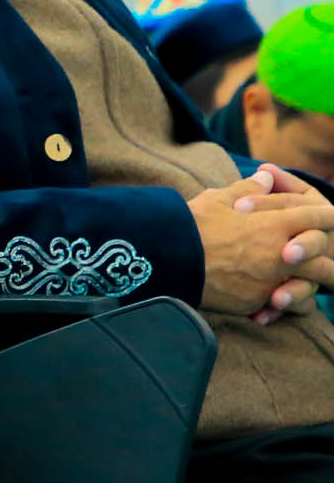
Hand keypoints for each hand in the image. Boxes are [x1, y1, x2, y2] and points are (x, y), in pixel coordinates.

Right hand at [190, 170, 333, 319]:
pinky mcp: (254, 301)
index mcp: (275, 224)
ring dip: (310, 284)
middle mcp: (280, 253)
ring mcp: (270, 280)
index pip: (318, 216)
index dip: (326, 215)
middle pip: (323, 256)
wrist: (164, 261)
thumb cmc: (190, 226)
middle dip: (328, 257)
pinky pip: (282, 305)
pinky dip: (283, 303)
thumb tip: (265, 177)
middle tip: (329, 259)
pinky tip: (277, 300)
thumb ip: (248, 189)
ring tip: (306, 286)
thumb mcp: (217, 199)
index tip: (329, 217)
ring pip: (309, 285)